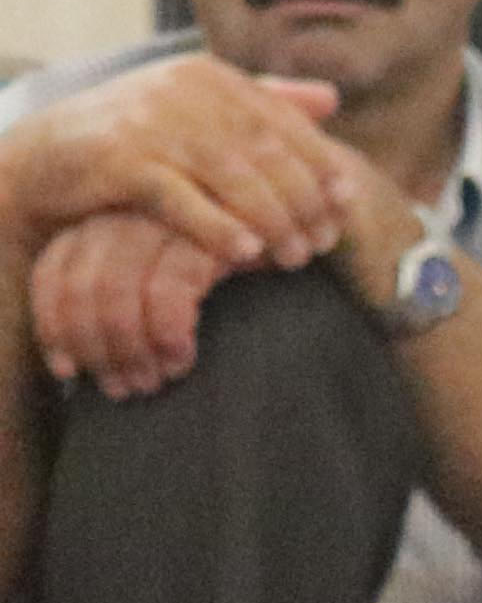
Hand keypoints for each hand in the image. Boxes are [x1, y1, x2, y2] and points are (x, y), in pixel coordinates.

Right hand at [0, 55, 360, 275]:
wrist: (46, 157)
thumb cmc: (137, 140)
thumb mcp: (198, 110)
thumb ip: (263, 102)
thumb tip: (332, 100)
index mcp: (212, 76)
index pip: (286, 123)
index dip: (322, 165)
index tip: (348, 203)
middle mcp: (185, 90)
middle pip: (267, 152)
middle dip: (304, 201)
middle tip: (324, 241)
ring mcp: (151, 122)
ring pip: (233, 176)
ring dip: (273, 220)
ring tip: (296, 256)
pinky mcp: (119, 159)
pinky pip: (181, 198)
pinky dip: (218, 226)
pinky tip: (246, 253)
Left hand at [30, 211, 233, 396]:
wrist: (306, 214)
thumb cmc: (239, 256)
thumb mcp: (168, 270)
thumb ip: (125, 295)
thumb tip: (75, 360)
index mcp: (104, 217)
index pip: (54, 272)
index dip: (54, 326)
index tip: (68, 373)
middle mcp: (127, 211)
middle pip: (81, 288)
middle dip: (99, 349)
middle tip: (125, 390)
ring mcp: (165, 218)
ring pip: (116, 294)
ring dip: (131, 351)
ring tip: (155, 382)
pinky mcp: (206, 232)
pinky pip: (167, 292)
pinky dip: (167, 336)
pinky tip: (182, 361)